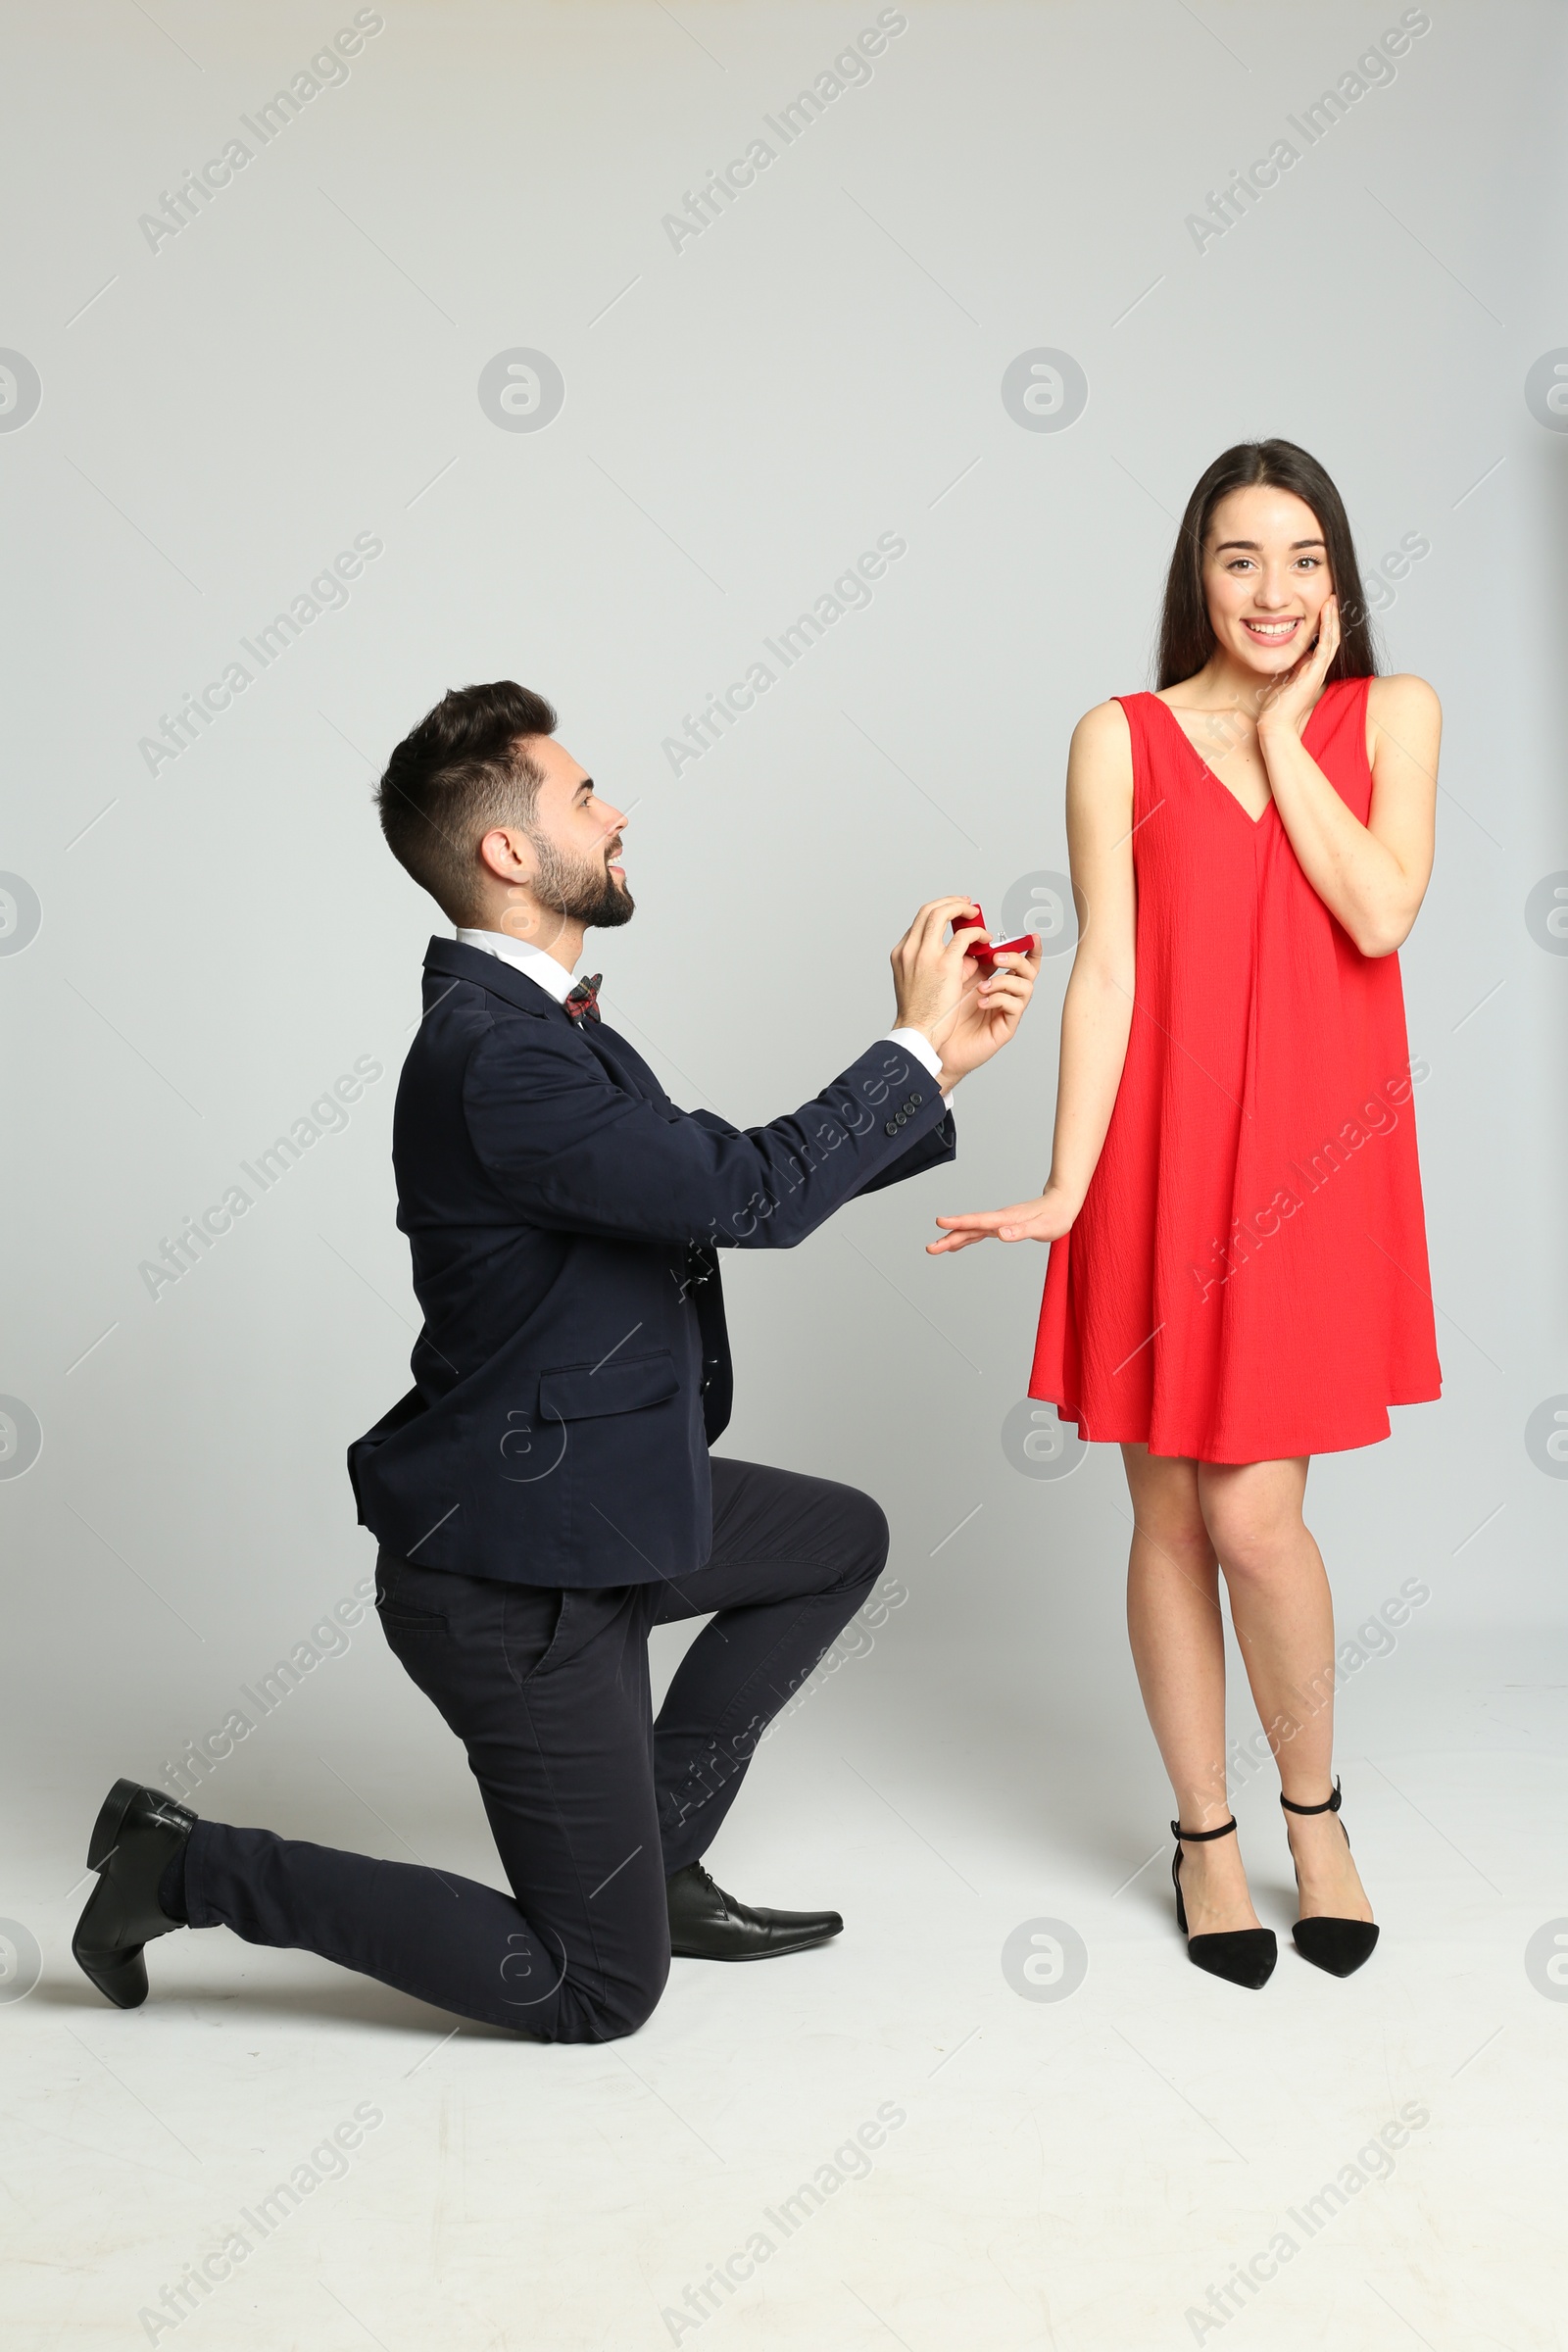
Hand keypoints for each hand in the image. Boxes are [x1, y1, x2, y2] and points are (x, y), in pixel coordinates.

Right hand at [890, 896, 988, 1043]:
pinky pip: (964, 936)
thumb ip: (932, 965)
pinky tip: (985, 939)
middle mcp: (910, 949)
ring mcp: (925, 954)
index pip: (918, 922)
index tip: (952, 913)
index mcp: (901, 954)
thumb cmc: (920, 1014)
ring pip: (942, 913)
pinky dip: (977, 933)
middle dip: (949, 902)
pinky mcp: (944, 964)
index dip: (938, 912)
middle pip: (928, 910)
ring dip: (961, 909)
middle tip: (965, 904)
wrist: (917, 1031)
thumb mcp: (916, 982)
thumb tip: (963, 956)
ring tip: (975, 914)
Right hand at [926, 1180, 1077, 1255]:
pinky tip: (957, 1244)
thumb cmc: (1056, 1216)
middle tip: (929, 1248)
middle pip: (969, 1228)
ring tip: (935, 1248)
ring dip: (953, 1239)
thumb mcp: (1042, 1228)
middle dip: (948, 1237)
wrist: (1062, 1202)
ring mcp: (999, 1222)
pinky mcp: (1002, 1226)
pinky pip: (979, 1232)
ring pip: (971, 1231)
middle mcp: (999, 1219)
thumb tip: (1000, 1234)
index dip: (959, 1222)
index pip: (978, 1221)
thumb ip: (1021, 1231)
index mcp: (1005, 1219)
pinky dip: (966, 1238)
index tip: (939, 1222)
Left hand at [933, 946, 1039, 1088]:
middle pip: (1029, 971)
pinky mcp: (1006, 1027)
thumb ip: (970, 961)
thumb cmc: (945, 1014)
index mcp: (996, 981)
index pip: (1020, 961)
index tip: (1031, 937)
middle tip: (996, 958)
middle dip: (1016, 959)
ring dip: (1004, 981)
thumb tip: (977, 940)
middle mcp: (1006, 995)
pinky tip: (980, 1002)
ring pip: (1026, 987)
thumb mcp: (956, 980)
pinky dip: (998, 999)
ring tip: (982, 987)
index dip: (1030, 948)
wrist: (936, 1043)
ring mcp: (1007, 1011)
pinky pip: (1015, 1007)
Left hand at [1257, 594, 1340, 743]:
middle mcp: (1317, 670)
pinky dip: (1327, 631)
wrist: (1274, 725)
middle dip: (1331, 617)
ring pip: (1331, 640)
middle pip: (1331, 638)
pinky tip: (1326, 616)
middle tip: (1331, 597)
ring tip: (1331, 600)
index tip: (1322, 606)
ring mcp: (1317, 672)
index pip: (1322, 642)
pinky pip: (1324, 648)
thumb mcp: (1282, 680)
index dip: (1324, 624)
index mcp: (1310, 670)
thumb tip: (1285, 655)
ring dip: (1332, 619)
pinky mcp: (1314, 675)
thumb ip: (1288, 668)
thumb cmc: (1275, 708)